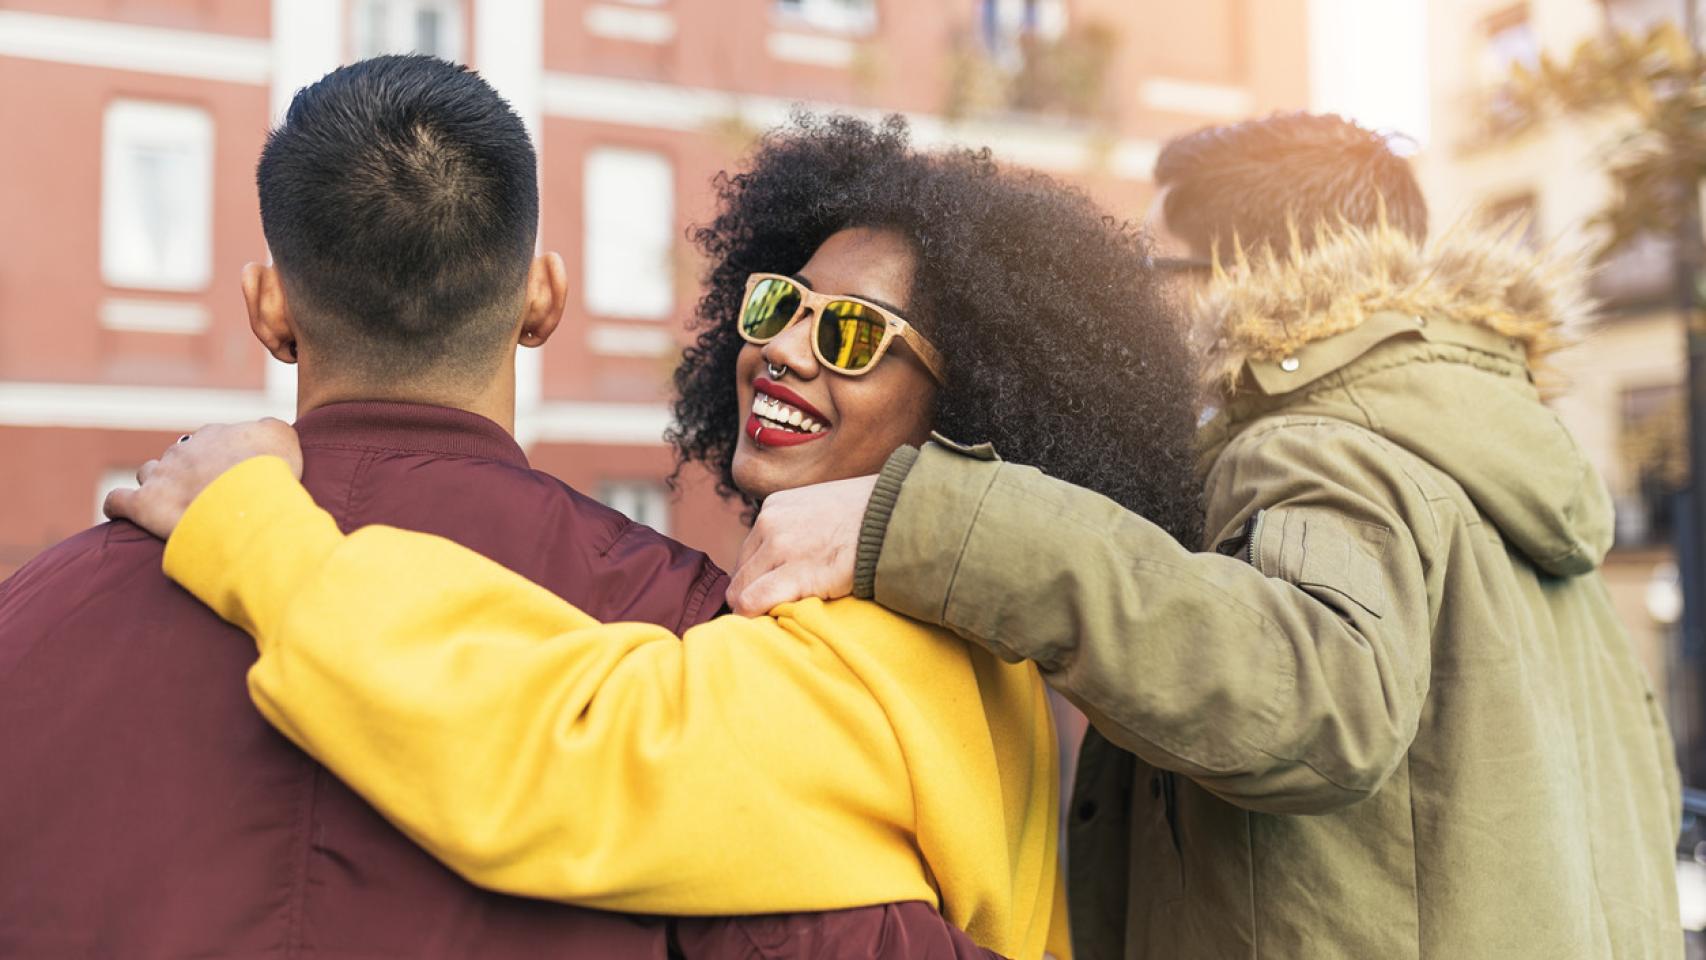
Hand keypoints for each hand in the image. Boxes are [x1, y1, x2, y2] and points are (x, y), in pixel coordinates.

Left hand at [103, 419, 302, 539]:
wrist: (248, 501)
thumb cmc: (269, 472)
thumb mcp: (283, 439)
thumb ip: (271, 429)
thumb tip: (263, 428)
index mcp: (215, 435)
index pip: (212, 441)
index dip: (223, 461)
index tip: (235, 479)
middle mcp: (184, 449)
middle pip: (180, 457)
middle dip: (190, 472)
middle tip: (211, 497)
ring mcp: (161, 475)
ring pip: (150, 473)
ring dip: (157, 484)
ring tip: (173, 505)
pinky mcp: (143, 504)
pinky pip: (117, 501)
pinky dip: (119, 506)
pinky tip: (125, 513)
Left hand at [728, 474, 876, 615]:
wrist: (901, 516)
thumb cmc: (875, 516)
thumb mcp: (826, 507)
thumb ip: (804, 527)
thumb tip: (802, 555)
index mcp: (776, 506)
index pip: (750, 551)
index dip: (761, 576)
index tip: (776, 591)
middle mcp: (770, 522)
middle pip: (741, 572)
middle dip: (754, 594)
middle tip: (776, 612)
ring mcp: (780, 547)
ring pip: (741, 591)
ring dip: (754, 610)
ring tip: (775, 623)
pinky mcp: (795, 573)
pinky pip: (754, 602)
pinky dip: (755, 617)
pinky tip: (771, 626)